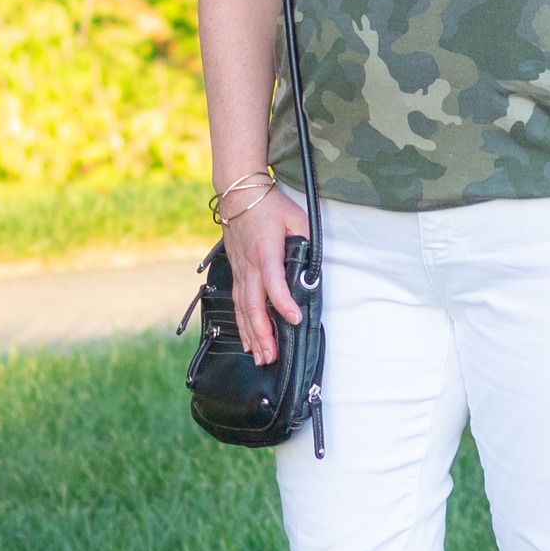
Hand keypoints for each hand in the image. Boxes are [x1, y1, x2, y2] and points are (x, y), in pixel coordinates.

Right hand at [218, 182, 309, 365]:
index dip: (283, 302)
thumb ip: (306, 242)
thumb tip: (313, 269)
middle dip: (262, 333)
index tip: (295, 318)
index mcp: (266, 251)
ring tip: (260, 356)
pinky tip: (246, 339)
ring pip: (242, 309)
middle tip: (271, 356)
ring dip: (251, 334)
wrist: (239, 193)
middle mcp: (249, 265)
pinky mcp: (236, 272)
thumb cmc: (269, 205)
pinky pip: (237, 303)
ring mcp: (240, 270)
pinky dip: (241, 323)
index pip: (273, 282)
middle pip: (253, 305)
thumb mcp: (297, 218)